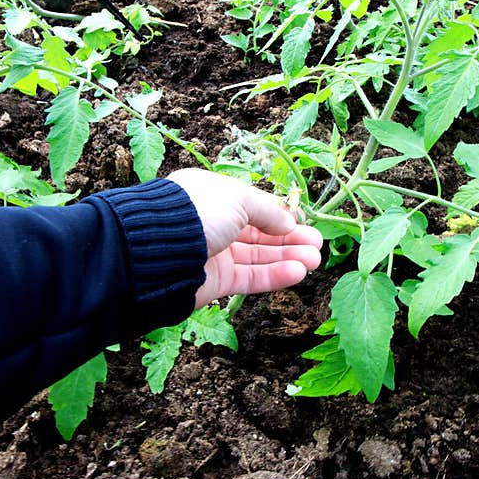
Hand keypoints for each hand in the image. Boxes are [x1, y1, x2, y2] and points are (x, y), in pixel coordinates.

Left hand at [167, 168, 322, 308]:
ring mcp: (215, 254)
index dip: (280, 215)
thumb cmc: (198, 212)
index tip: (304, 222)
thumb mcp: (238, 199)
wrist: (160, 250)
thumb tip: (289, 221)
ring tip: (315, 260)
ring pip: (259, 257)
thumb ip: (268, 210)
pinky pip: (250, 278)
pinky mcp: (216, 282)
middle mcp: (214, 225)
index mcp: (214, 197)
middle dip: (290, 239)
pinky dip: (275, 275)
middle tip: (317, 244)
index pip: (254, 207)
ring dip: (288, 258)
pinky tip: (298, 272)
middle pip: (260, 234)